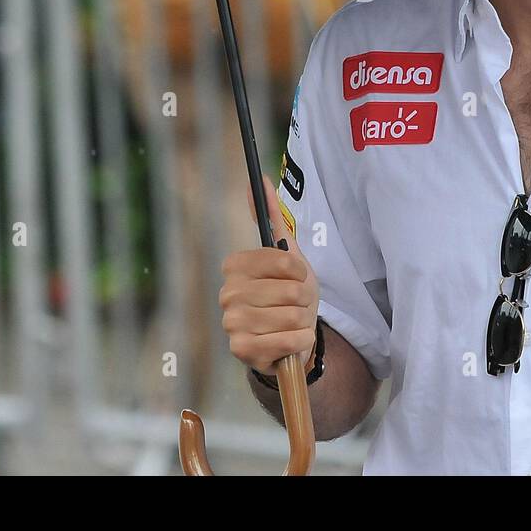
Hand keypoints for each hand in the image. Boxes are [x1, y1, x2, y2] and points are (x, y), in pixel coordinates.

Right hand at [219, 174, 318, 376]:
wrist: (290, 338)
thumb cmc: (289, 294)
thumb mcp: (288, 255)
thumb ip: (272, 217)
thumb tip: (260, 179)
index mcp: (235, 266)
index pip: (283, 259)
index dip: (299, 270)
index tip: (296, 277)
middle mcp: (227, 293)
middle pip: (290, 290)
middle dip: (303, 298)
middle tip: (295, 304)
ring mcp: (231, 324)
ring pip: (290, 316)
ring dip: (302, 320)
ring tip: (292, 322)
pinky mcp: (241, 351)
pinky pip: (288, 341)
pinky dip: (299, 340)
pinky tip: (291, 340)